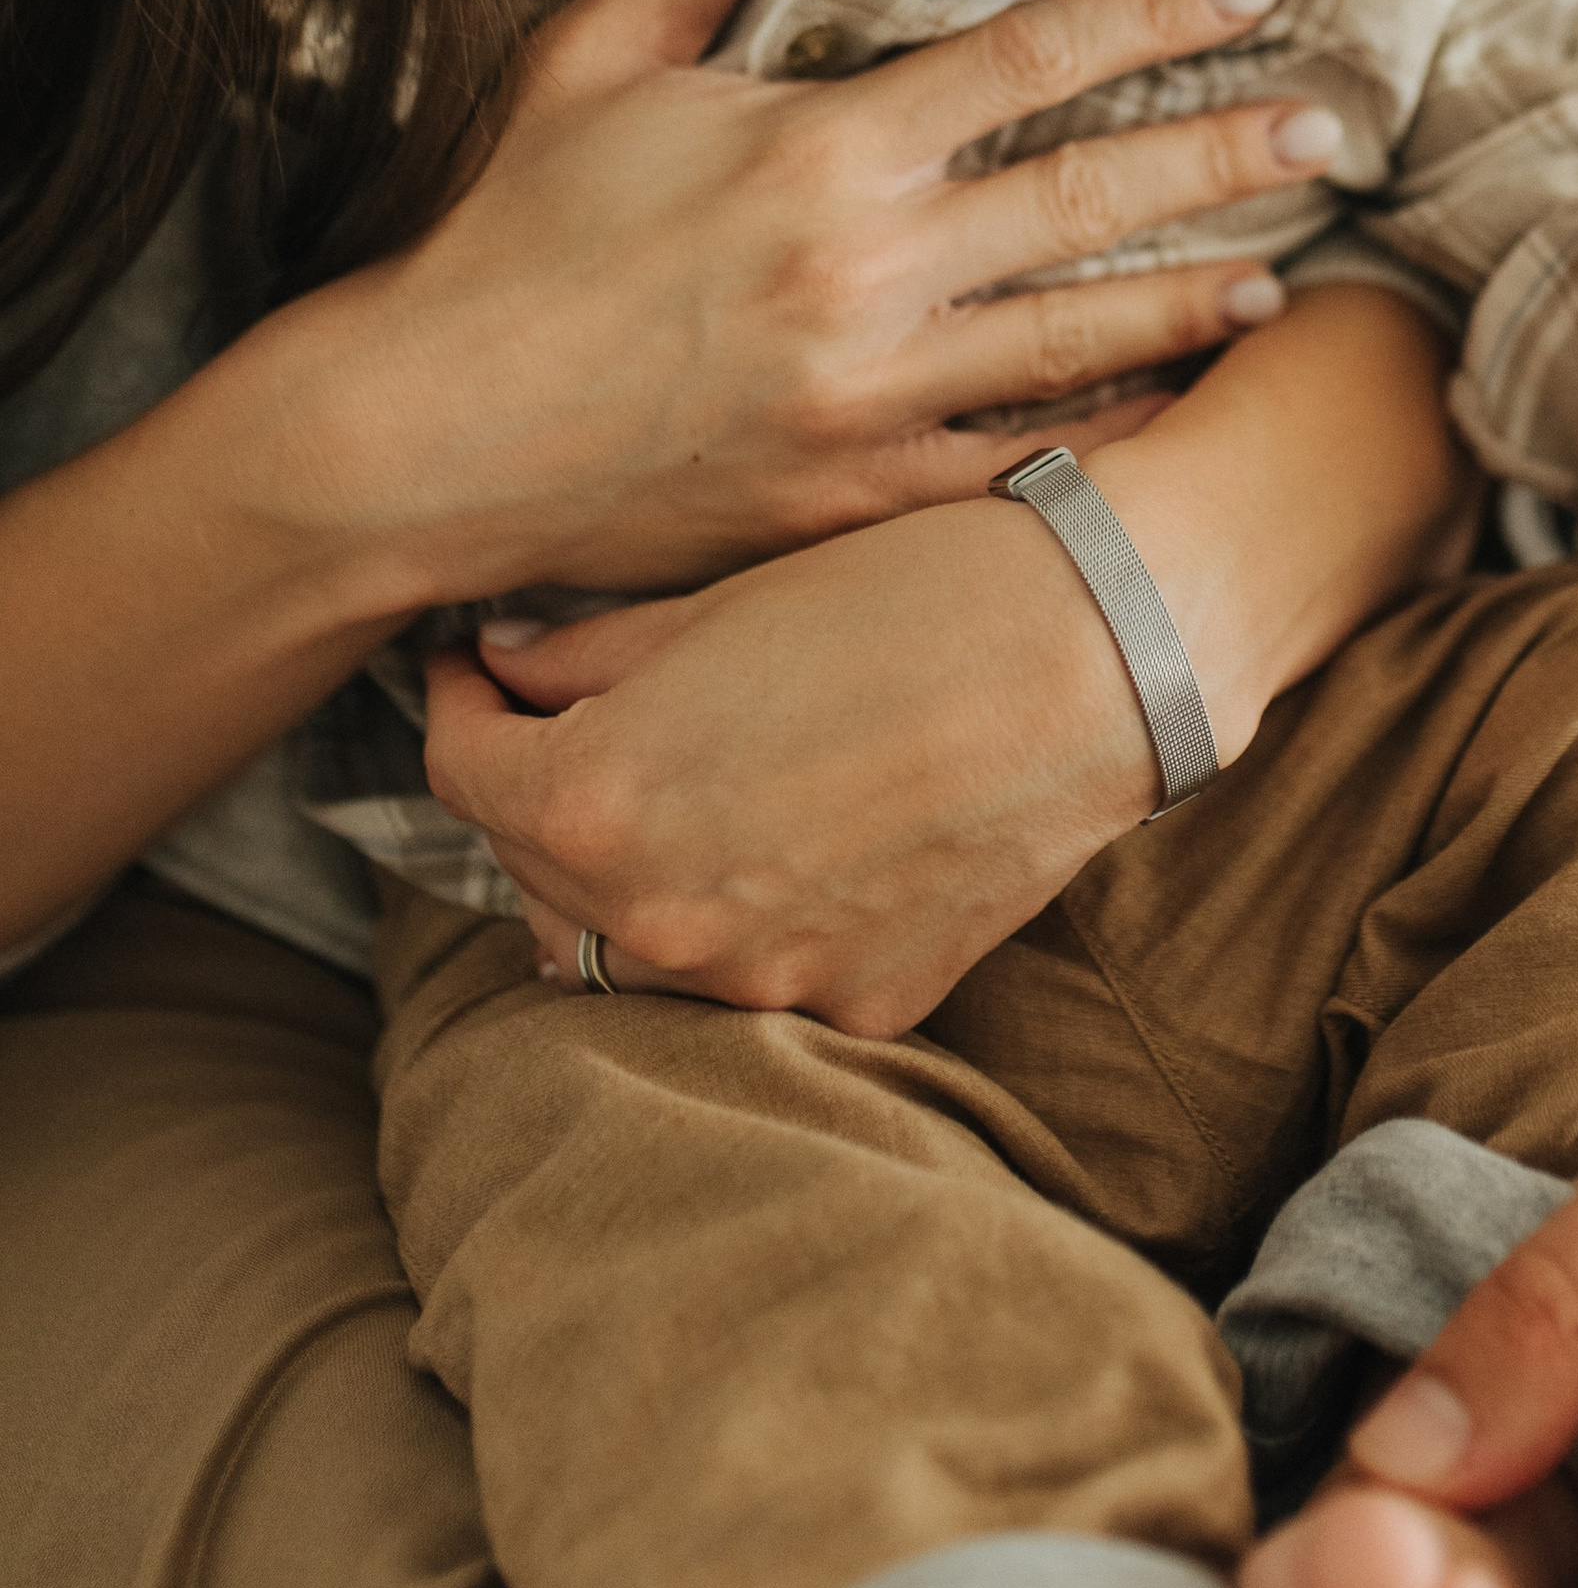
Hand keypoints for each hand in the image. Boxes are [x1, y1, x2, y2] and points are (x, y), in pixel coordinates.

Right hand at [278, 0, 1345, 608]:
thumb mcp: (590, 66)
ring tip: (1281, 280)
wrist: (426, 434)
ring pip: (1075, 339)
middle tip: (1330, 130)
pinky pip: (1006, 466)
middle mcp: (866, 269)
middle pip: (1089, 197)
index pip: (1028, 61)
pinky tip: (1169, 418)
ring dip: (1190, 303)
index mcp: (819, 150)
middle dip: (1223, 157)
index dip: (1151, 16)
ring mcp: (867, 393)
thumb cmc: (505, 237)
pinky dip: (1097, 441)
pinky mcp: (848, 494)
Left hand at [420, 282, 1462, 1028]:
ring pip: (637, 944)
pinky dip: (747, 913)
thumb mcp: (722, 603)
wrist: (1110, 647)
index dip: (458, 704)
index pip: (463, 773)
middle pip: (539, 868)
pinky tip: (791, 832)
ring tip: (678, 779)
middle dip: (540, 785)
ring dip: (629, 869)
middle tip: (569, 712)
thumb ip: (588, 659)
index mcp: (599, 806)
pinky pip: (759, 973)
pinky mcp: (867, 1000)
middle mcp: (663, 924)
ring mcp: (768, 981)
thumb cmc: (917, 587)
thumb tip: (505, 671)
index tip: (477, 666)